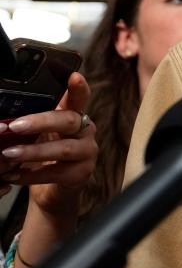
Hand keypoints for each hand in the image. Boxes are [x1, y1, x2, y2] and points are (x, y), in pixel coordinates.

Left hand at [0, 72, 97, 216]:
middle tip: (15, 126)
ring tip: (9, 153)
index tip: (74, 76)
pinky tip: (15, 175)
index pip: (80, 98)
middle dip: (41, 122)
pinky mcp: (82, 173)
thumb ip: (30, 124)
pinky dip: (33, 175)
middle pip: (69, 121)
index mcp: (75, 116)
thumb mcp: (38, 135)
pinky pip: (57, 173)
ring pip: (64, 149)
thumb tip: (4, 119)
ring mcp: (87, 152)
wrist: (52, 191)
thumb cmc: (43, 157)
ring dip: (34, 151)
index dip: (79, 88)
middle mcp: (86, 131)